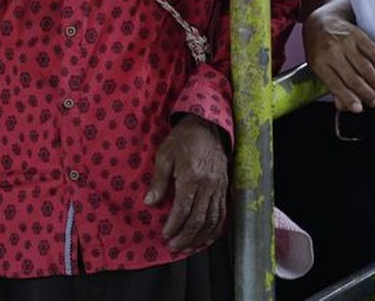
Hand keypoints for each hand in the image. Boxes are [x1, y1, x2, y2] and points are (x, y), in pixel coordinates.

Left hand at [145, 115, 227, 251]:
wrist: (206, 126)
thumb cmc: (182, 139)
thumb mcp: (164, 155)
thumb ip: (158, 181)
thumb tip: (149, 203)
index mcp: (192, 177)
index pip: (183, 209)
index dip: (174, 225)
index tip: (164, 235)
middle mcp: (208, 185)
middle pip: (199, 219)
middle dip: (186, 236)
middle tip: (174, 246)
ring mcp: (219, 187)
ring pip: (212, 219)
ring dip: (200, 236)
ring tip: (188, 247)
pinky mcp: (225, 188)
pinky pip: (223, 213)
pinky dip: (215, 228)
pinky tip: (207, 237)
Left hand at [303, 9, 374, 112]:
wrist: (320, 22)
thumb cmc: (319, 48)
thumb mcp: (317, 67)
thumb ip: (331, 86)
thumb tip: (344, 106)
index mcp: (319, 63)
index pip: (335, 84)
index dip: (348, 98)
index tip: (359, 109)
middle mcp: (331, 52)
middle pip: (352, 77)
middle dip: (366, 92)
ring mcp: (344, 42)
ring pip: (364, 65)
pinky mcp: (356, 34)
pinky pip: (371, 50)